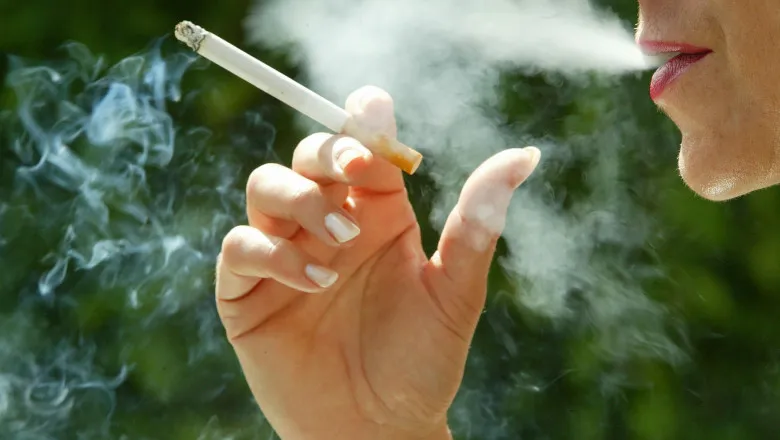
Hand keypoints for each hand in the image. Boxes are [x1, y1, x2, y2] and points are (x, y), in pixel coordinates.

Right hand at [215, 85, 540, 439]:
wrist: (377, 431)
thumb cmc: (421, 362)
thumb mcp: (456, 292)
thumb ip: (478, 223)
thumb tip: (526, 155)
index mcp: (376, 213)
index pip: (361, 145)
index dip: (363, 124)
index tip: (376, 123)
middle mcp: (328, 224)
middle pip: (308, 155)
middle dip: (328, 152)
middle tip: (358, 175)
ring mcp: (284, 253)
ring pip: (266, 186)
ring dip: (300, 199)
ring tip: (340, 241)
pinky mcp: (249, 291)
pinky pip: (240, 247)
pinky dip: (271, 252)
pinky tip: (315, 282)